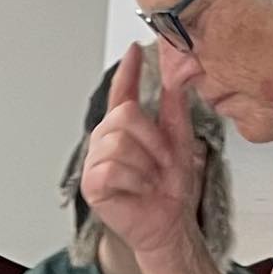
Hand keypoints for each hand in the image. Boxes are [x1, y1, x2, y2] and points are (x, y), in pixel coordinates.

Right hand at [77, 43, 201, 262]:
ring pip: (120, 143)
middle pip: (124, 115)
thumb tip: (180, 72)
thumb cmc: (171, 188)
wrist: (170, 223)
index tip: (135, 50)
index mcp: (125, 128)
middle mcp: (106, 140)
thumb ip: (175, 106)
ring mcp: (95, 162)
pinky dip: (134, 180)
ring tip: (150, 179)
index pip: (122, 92)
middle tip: (161, 162)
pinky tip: (139, 189)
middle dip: (152, 140)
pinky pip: (112, 168)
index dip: (128, 71)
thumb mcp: (180, 140)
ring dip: (145, 164)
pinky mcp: (92, 184)